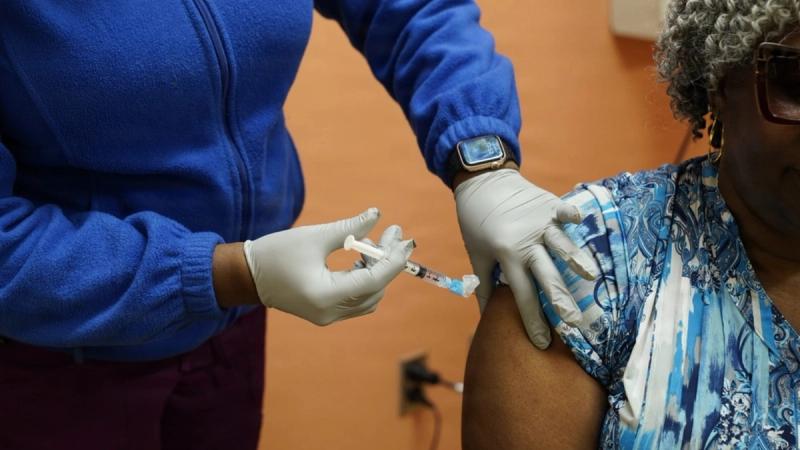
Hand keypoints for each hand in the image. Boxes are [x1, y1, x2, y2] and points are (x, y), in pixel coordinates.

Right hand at [243, 208, 412, 325]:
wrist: (246, 276)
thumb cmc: (275, 253)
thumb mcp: (314, 236)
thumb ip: (349, 228)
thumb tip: (377, 214)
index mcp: (326, 296)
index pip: (374, 280)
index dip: (393, 259)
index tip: (405, 239)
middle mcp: (330, 312)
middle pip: (375, 290)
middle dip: (388, 261)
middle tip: (391, 232)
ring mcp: (328, 316)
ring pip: (370, 298)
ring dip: (378, 271)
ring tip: (372, 244)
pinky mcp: (326, 313)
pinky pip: (357, 300)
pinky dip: (366, 279)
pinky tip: (362, 257)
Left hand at [455, 169, 597, 348]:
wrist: (481, 182)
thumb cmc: (476, 223)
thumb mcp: (476, 255)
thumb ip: (485, 286)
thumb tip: (486, 318)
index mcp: (506, 256)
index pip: (522, 294)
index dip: (532, 319)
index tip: (541, 342)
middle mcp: (525, 241)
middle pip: (546, 274)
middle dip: (559, 299)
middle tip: (573, 320)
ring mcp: (539, 222)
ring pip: (561, 245)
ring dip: (576, 260)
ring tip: (591, 276)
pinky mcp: (549, 204)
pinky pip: (563, 211)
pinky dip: (571, 215)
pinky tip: (582, 220)